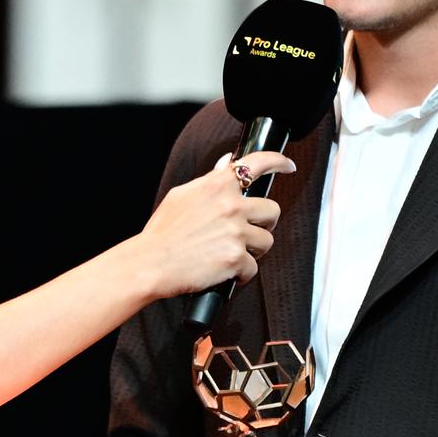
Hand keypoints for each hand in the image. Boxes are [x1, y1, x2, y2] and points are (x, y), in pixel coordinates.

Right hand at [135, 151, 292, 298]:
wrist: (150, 263)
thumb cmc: (162, 233)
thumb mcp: (182, 196)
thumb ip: (209, 181)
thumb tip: (227, 164)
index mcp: (217, 185)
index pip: (257, 163)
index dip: (278, 162)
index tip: (287, 166)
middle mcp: (231, 205)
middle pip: (272, 210)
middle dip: (265, 223)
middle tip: (250, 231)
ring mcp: (236, 232)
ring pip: (267, 241)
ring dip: (254, 251)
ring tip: (233, 255)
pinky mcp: (236, 258)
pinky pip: (253, 268)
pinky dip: (242, 274)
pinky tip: (226, 273)